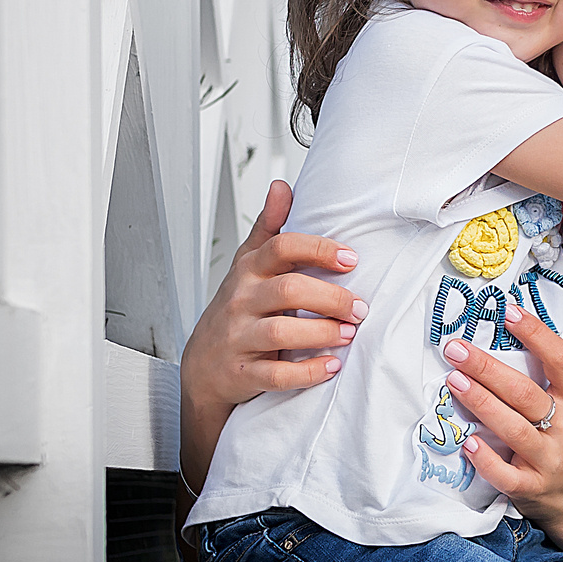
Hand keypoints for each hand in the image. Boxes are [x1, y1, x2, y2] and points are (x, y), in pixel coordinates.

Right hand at [181, 181, 367, 418]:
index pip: (281, 248)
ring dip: (323, 333)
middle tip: (359, 307)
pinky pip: (275, 375)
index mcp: (249, 270)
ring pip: (281, 332)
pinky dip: (307, 372)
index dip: (318, 250)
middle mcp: (242, 301)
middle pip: (289, 289)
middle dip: (331, 297)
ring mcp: (239, 338)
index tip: (351, 258)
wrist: (203, 366)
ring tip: (349, 333)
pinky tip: (331, 365)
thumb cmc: (236, 309)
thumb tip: (282, 186)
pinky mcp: (242, 374)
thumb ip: (269, 227)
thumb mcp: (248, 264)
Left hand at [447, 307, 562, 561]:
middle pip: (526, 393)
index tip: (509, 312)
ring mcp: (548, 460)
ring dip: (481, 404)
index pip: (560, 362)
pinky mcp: (531, 488)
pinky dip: (487, 460)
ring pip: (513, 429)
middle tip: (456, 348)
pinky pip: (506, 475)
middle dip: (488, 368)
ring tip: (453, 379)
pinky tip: (468, 442)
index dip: (536, 335)